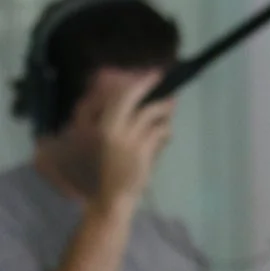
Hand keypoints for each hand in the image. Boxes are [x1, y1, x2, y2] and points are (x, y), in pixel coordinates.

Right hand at [93, 73, 173, 207]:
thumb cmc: (107, 170)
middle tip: (162, 77)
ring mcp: (126, 139)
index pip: (116, 97)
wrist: (110, 196)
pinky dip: (166, 131)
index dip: (135, 84)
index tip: (149, 75)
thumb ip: (121, 124)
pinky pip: (160, 132)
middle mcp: (110, 129)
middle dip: (148, 85)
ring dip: (164, 109)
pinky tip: (166, 135)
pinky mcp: (141, 151)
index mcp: (99, 126)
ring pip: (150, 114)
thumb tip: (144, 104)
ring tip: (170, 107)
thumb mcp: (109, 143)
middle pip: (131, 98)